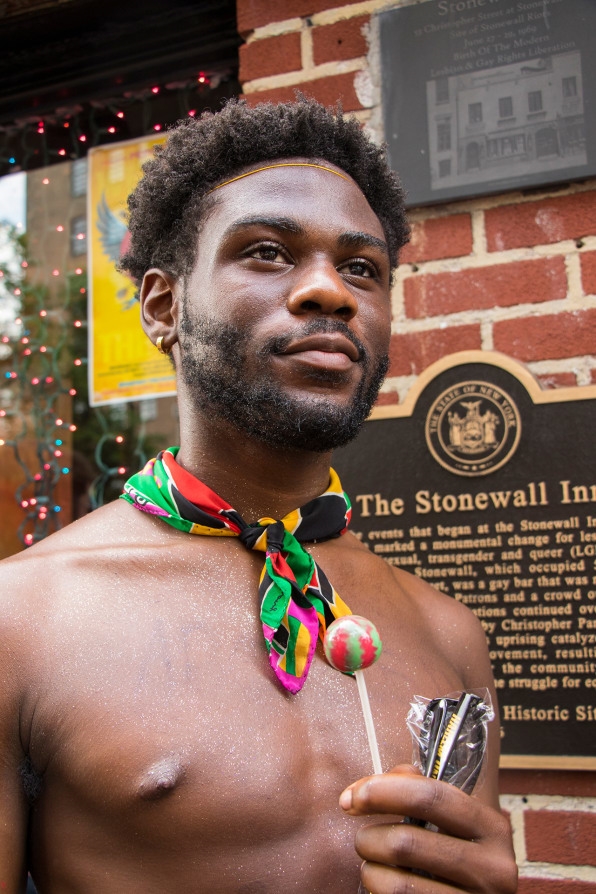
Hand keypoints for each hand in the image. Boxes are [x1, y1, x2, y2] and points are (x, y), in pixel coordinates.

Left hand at [340, 765, 516, 892]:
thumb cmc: (456, 853)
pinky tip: (384, 886)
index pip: (429, 797)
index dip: (382, 792)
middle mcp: (493, 868)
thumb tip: (366, 789)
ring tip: (371, 866)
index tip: (351, 797)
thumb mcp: (451, 819)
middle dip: (369, 838)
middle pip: (407, 843)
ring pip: (399, 885)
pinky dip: (380, 893)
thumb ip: (416, 789)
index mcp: (492, 827)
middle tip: (362, 840)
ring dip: (370, 872)